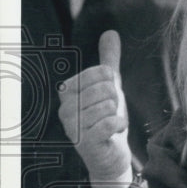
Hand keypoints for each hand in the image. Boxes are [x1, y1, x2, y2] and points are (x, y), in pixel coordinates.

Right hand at [58, 30, 132, 187]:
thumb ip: (108, 61)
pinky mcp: (86, 143)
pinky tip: (116, 130)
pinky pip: (110, 122)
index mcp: (68, 93)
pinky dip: (119, 124)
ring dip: (117, 114)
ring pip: (108, 105)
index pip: (98, 73)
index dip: (112, 83)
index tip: (108, 97)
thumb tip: (110, 32)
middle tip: (111, 113)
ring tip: (111, 123)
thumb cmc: (108, 120)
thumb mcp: (110, 87)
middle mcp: (65, 109)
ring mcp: (73, 127)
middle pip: (105, 88)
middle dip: (116, 100)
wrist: (111, 156)